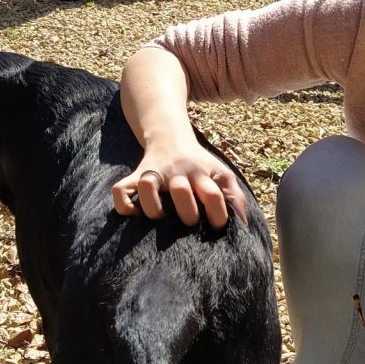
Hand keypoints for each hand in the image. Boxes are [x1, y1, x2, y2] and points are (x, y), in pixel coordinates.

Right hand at [110, 142, 247, 228]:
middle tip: (189, 223)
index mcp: (201, 173)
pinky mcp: (135, 175)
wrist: (170, 136)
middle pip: (181, 190)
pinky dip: (123, 204)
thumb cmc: (200, 164)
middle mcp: (177, 172)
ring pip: (147, 186)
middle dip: (187, 213)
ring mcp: (154, 172)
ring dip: (153, 207)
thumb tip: (244, 224)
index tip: (217, 227)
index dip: (218, 215)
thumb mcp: (220, 173)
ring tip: (160, 218)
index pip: (213, 194)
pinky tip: (134, 213)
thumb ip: (234, 196)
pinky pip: (121, 189)